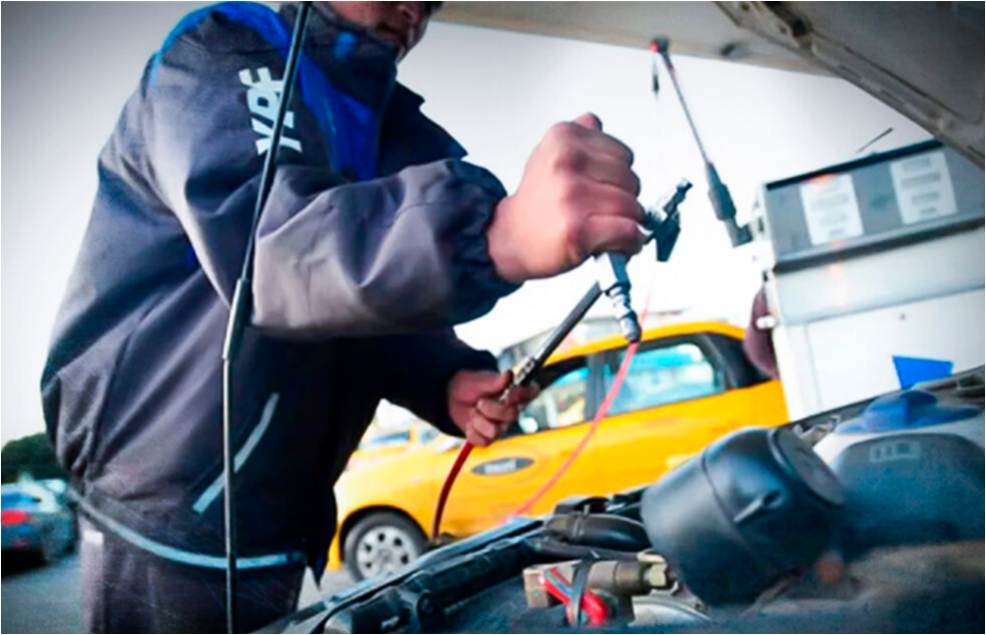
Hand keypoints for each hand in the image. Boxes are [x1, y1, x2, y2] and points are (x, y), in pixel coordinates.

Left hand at [447, 370, 539, 446]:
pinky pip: (483, 441)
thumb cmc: (471, 386)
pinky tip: (470, 422)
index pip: (531, 392)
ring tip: (473, 411)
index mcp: (514, 393)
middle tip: (480, 402)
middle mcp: (511, 411)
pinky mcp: (488, 438)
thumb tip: (508, 374)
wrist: (453, 396)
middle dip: (491, 409)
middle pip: (512, 415)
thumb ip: (495, 380)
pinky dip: (472, 431)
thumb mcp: (480, 380)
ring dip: (478, 420)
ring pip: (495, 432)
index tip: (508, 394)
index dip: (521, 395)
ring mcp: (501, 427)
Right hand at [486, 112, 644, 283]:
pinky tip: (615, 243)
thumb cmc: (534, 203)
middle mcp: (567, 162)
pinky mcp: (578, 228)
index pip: (623, 155)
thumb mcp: (548, 155)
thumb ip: (577, 137)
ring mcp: (572, 195)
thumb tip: (594, 122)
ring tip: (605, 226)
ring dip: (627, 222)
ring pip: (633, 207)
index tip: (601, 189)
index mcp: (563, 137)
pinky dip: (629, 242)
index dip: (618, 177)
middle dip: (624, 199)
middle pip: (632, 181)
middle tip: (601, 211)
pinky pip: (628, 232)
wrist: (508, 238)